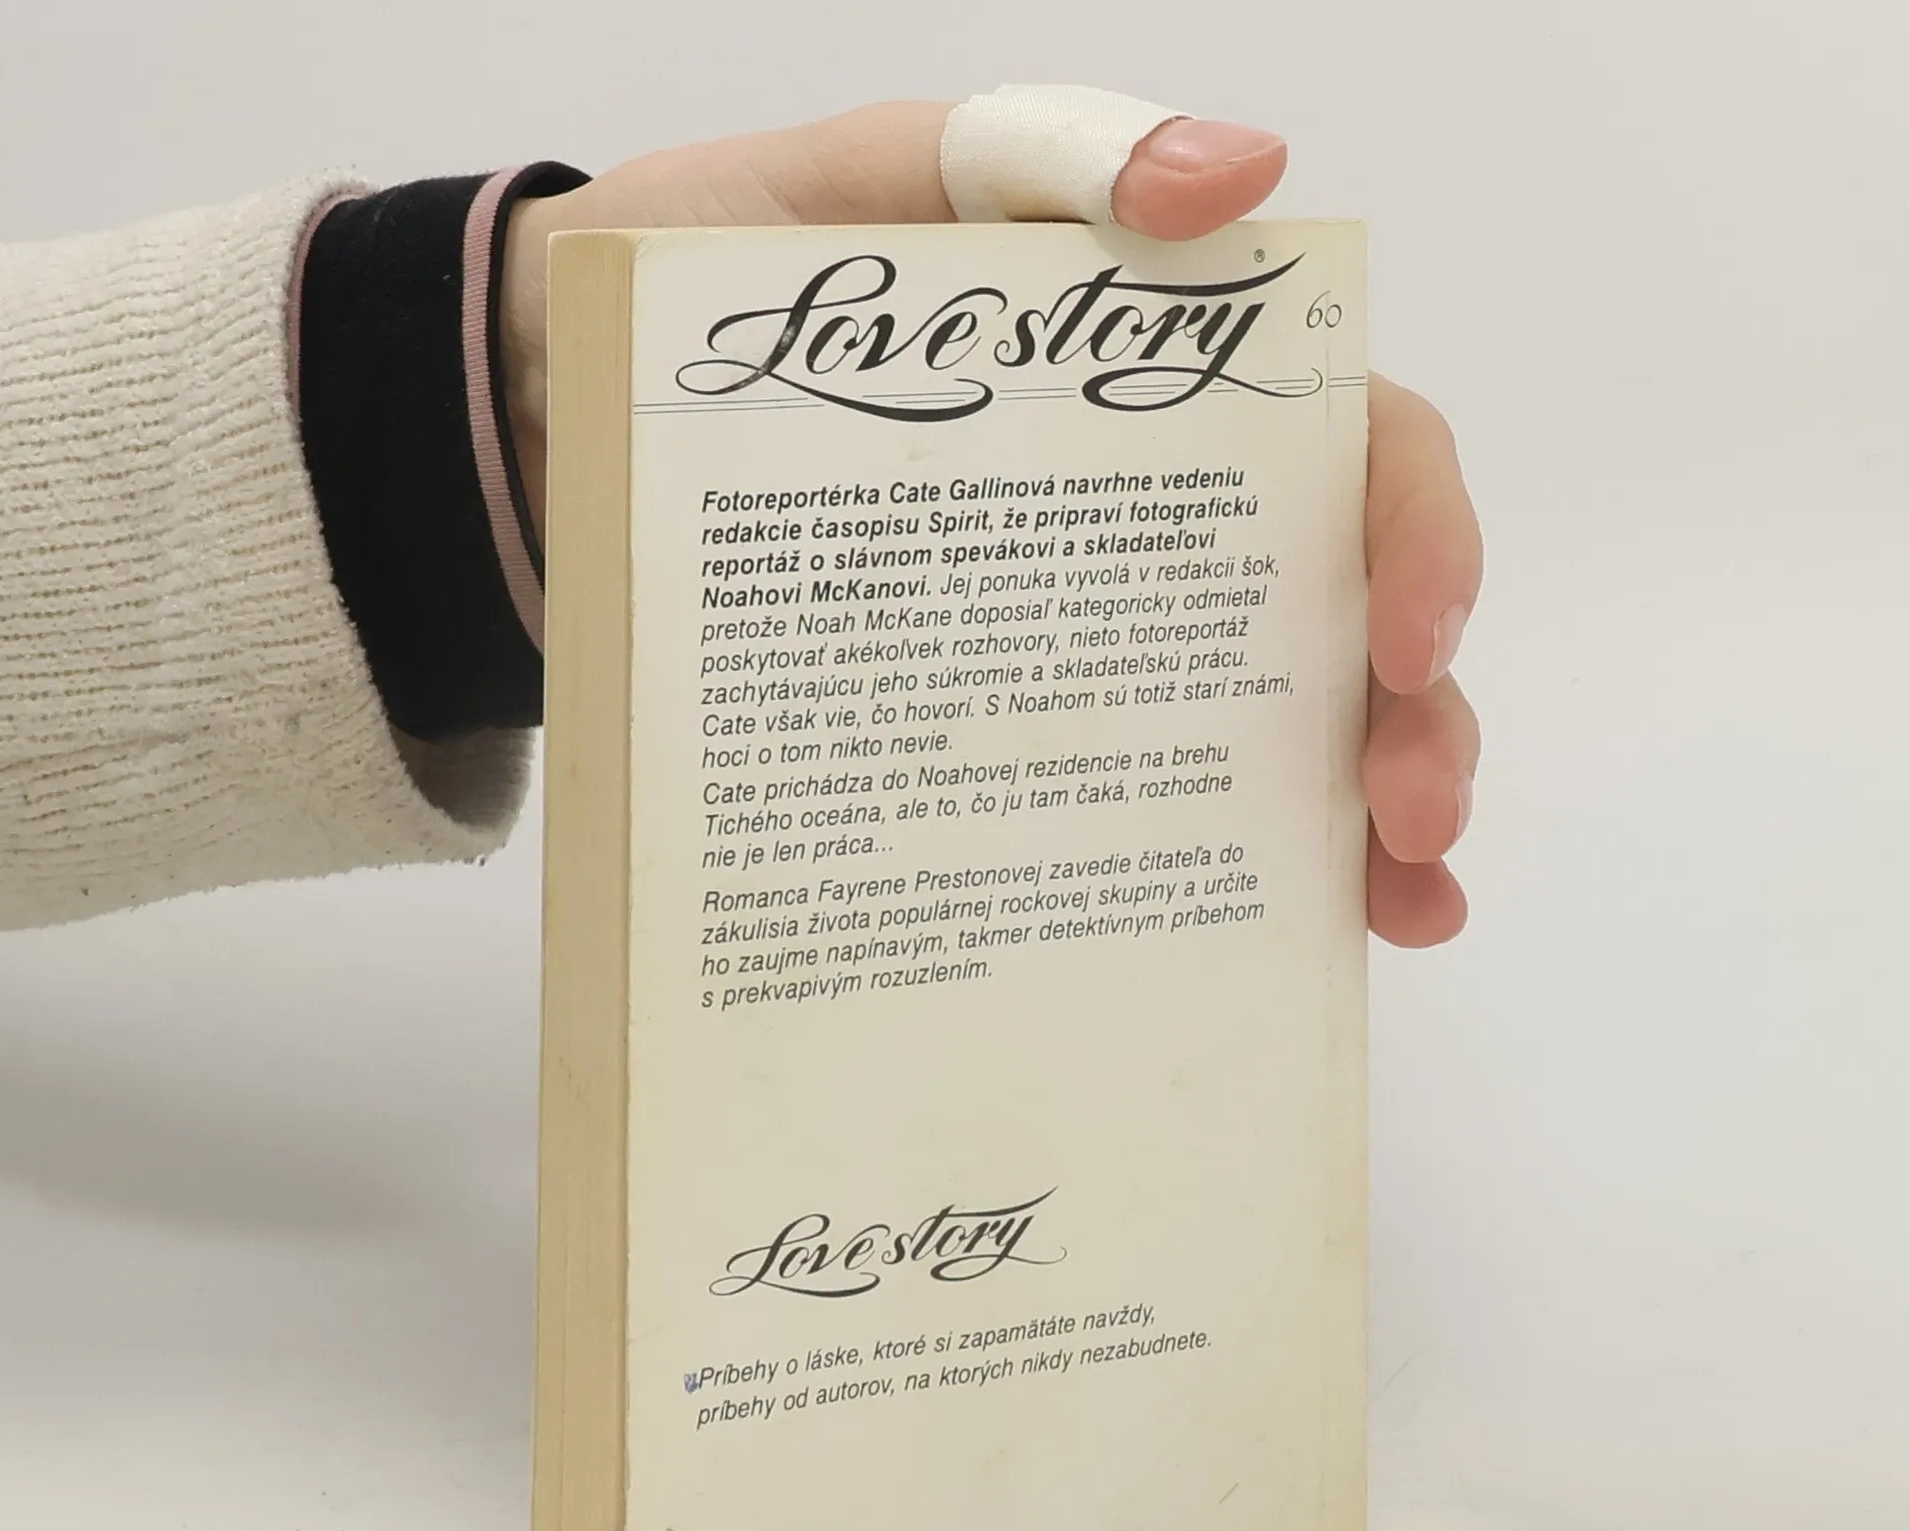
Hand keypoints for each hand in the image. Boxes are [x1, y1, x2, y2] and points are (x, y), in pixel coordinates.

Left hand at [501, 104, 1480, 946]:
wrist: (537, 437)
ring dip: (1365, 820)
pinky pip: (1126, 821)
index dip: (1415, 528)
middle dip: (1416, 713)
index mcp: (1145, 400)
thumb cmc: (704, 303)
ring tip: (1396, 902)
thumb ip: (1034, 162)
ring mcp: (1073, 655)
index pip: (1344, 444)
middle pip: (1340, 615)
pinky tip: (1303, 946)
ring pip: (1271, 734)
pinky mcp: (989, 755)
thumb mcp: (860, 197)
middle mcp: (1140, 535)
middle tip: (1413, 813)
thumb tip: (1246, 177)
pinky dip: (1229, 883)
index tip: (1409, 632)